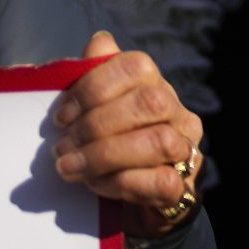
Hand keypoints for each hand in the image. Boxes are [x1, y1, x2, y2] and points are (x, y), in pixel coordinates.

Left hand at [53, 32, 204, 238]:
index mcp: (158, 87)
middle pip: (151, 102)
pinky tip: (94, 185)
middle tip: (61, 146)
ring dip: (104, 155)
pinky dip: (119, 182)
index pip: (137, 65)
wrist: (131, 207)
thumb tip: (99, 42)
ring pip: (158, 141)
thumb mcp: (95, 114)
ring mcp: (186, 151)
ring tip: (68, 167)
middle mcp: (179, 114)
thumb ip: (95, 78)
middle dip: (97, 124)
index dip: (95, 86)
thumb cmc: (107, 152)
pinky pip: (159, 181)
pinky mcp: (182, 188)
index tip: (61, 115)